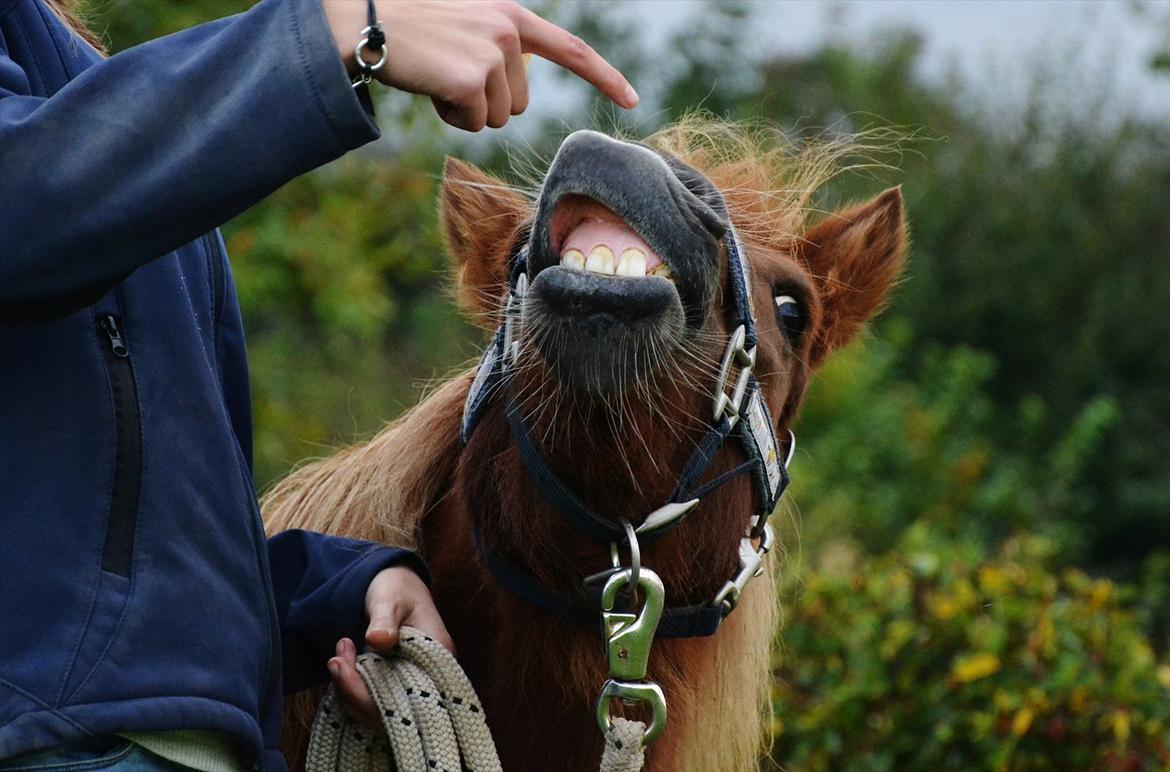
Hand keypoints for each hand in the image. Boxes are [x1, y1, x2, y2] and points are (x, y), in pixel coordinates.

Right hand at [322, 0, 638, 130]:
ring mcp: (492, 54)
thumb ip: (498, 45)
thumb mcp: (465, 23)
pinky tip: (430, 85)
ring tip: (436, 74)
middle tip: (447, 71)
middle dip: (484, 101)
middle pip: (519, 104)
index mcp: (511, 15)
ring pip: (497, 118)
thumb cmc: (409, 26)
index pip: (571, 49)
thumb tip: (513, 92)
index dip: (605, 77)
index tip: (633, 100)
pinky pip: (473, 123)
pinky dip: (449, 115)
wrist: (364, 20)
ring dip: (465, 109)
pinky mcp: (471, 78)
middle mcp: (509, 30)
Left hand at [327, 565, 453, 722]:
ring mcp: (410, 683)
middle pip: (389, 711)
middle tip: (334, 659)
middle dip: (353, 691)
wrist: (395, 583)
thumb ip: (384, 619)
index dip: (369, 693)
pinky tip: (342, 663)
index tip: (343, 663)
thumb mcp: (389, 598)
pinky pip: (371, 702)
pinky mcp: (393, 684)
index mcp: (437, 657)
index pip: (407, 698)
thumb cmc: (397, 587)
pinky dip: (351, 690)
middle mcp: (427, 677)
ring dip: (349, 691)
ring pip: (376, 711)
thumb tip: (379, 639)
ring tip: (337, 656)